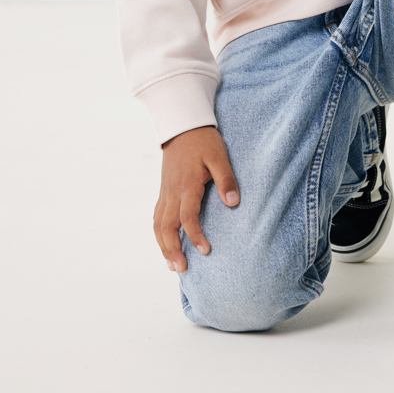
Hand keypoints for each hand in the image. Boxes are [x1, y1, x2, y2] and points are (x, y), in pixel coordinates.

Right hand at [153, 125, 238, 272]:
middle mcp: (172, 192)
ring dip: (163, 246)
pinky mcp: (164, 191)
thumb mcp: (219, 156)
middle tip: (182, 269)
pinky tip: (165, 244)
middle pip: (166, 227)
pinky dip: (159, 234)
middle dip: (172, 250)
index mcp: (187, 185)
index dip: (195, 235)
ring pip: (158, 224)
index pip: (187, 217)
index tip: (206, 250)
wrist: (183, 127)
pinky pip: (157, 216)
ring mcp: (165, 192)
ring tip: (172, 265)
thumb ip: (226, 179)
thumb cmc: (203, 141)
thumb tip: (233, 202)